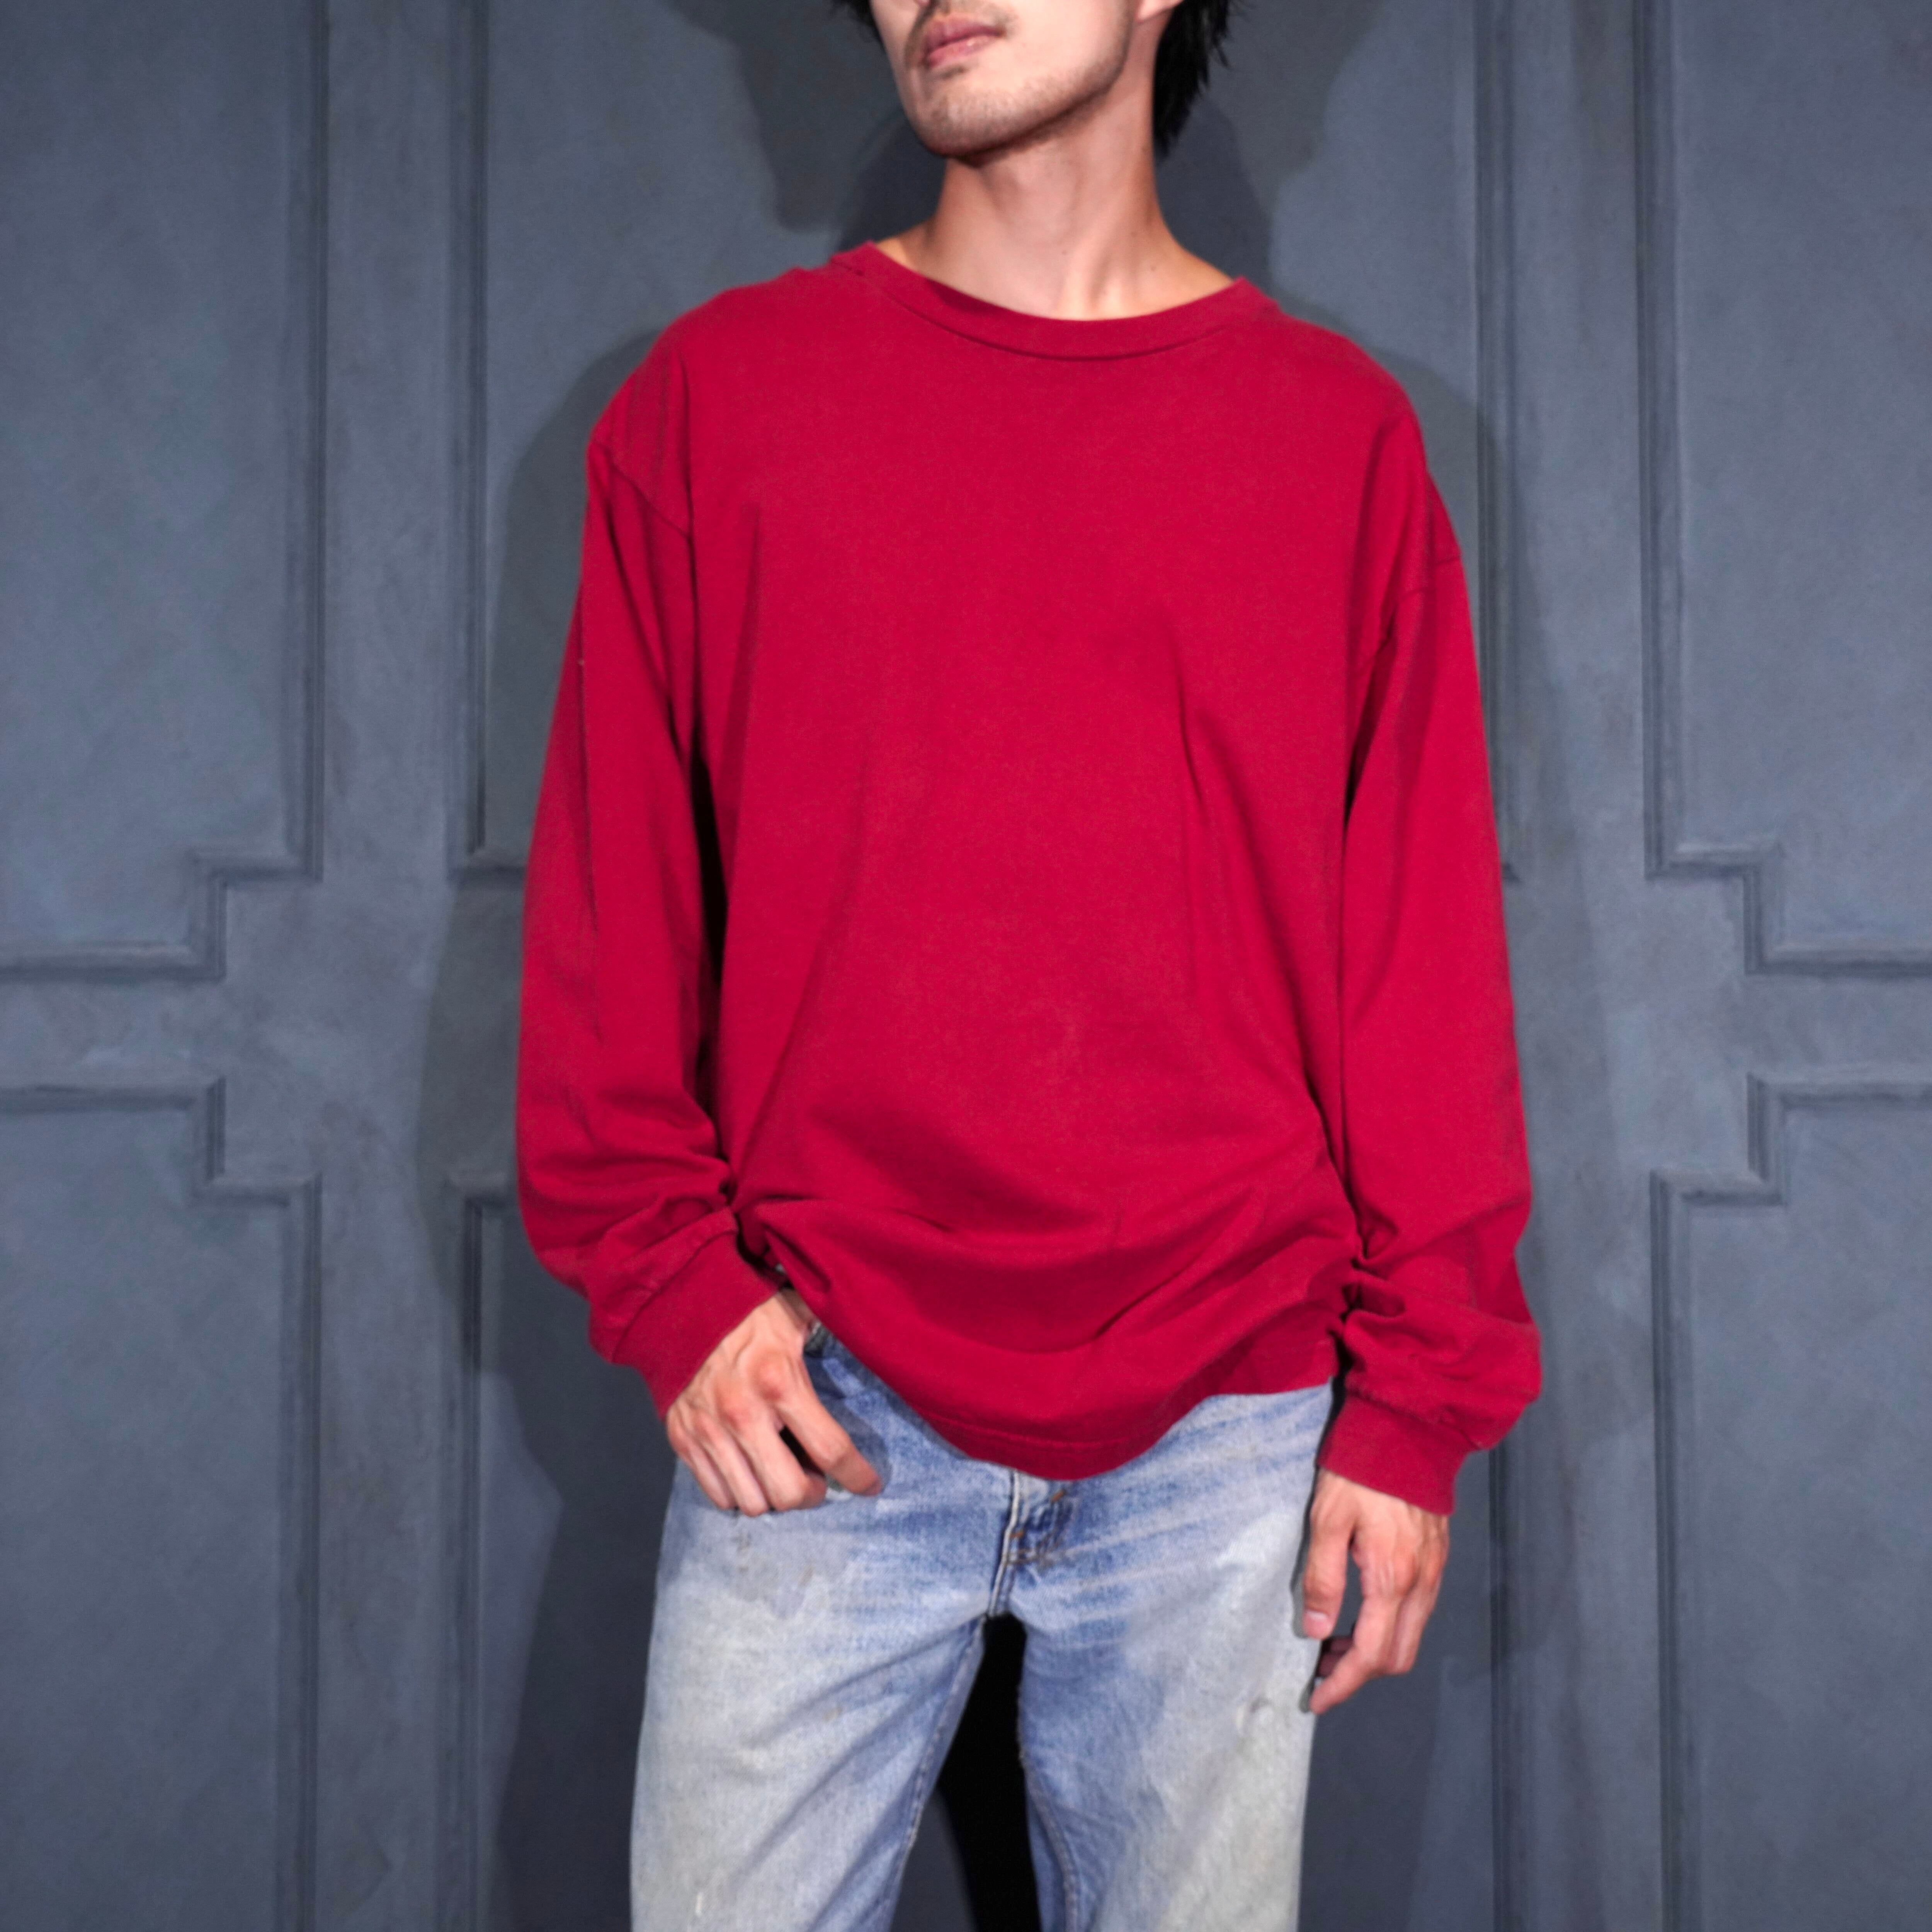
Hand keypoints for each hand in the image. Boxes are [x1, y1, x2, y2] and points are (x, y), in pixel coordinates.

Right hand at [665, 1289, 883, 1513]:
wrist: (678, 1302)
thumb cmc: (746, 1308)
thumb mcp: (797, 1314)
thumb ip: (832, 1333)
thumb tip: (872, 1338)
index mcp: (780, 1382)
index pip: (830, 1449)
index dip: (857, 1476)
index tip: (870, 1484)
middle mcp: (743, 1414)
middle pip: (788, 1492)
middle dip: (812, 1495)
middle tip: (817, 1480)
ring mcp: (709, 1432)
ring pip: (751, 1502)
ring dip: (774, 1497)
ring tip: (782, 1476)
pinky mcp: (683, 1440)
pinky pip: (717, 1493)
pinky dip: (738, 1492)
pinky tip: (750, 1472)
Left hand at [1299, 1468, 1448, 1712]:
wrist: (1408, 1431)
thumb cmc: (1360, 1471)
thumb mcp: (1326, 1520)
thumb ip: (1321, 1578)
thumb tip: (1314, 1630)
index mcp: (1391, 1578)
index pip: (1370, 1654)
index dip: (1343, 1684)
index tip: (1316, 1698)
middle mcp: (1421, 1584)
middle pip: (1397, 1656)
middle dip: (1358, 1674)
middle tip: (1319, 1670)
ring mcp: (1434, 1573)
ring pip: (1409, 1637)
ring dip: (1373, 1651)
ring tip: (1331, 1643)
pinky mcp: (1436, 1560)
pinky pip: (1417, 1613)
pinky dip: (1389, 1628)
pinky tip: (1360, 1614)